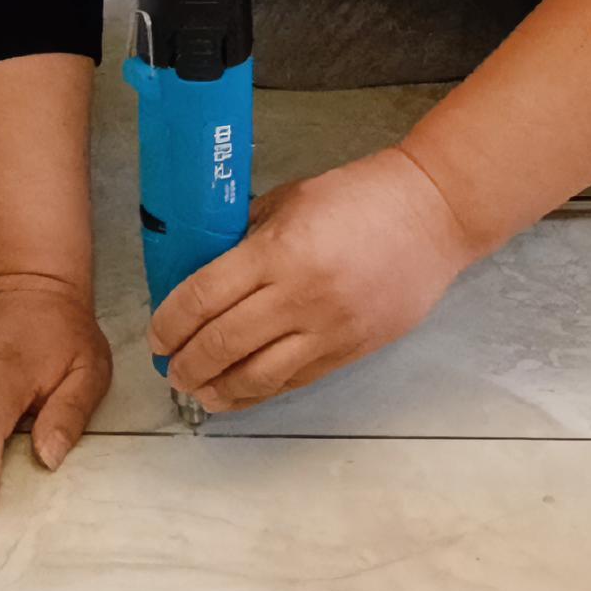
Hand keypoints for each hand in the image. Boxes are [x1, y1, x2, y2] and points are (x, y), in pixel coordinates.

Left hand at [148, 147, 474, 411]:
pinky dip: (258, 392)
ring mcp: (329, 328)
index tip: (156, 336)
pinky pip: (293, 381)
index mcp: (279, 251)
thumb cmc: (362, 196)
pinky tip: (237, 393)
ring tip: (197, 389)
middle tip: (169, 369)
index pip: (204, 297)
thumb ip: (248, 236)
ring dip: (217, 389)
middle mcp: (300, 295)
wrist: (434, 214)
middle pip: (222, 344)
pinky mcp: (351, 349)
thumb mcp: (291, 201)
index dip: (171, 324)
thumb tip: (206, 268)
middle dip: (186, 364)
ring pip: (256, 376)